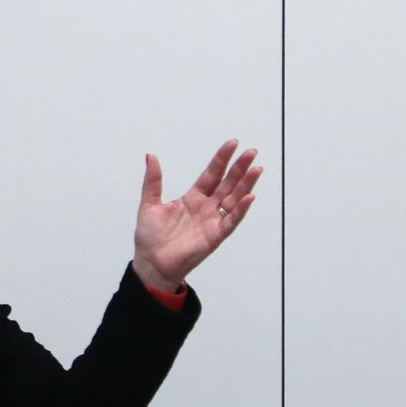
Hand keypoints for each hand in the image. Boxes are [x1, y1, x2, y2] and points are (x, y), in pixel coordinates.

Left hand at [133, 140, 261, 293]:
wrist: (151, 263)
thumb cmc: (150, 238)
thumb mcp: (149, 204)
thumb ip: (153, 181)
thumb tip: (151, 156)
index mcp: (192, 198)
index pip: (211, 174)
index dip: (221, 159)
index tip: (232, 144)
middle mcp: (206, 208)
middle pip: (227, 183)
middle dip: (239, 168)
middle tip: (251, 152)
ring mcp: (212, 221)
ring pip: (234, 199)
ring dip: (246, 185)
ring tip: (256, 169)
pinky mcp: (215, 236)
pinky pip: (231, 221)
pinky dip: (240, 210)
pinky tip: (249, 197)